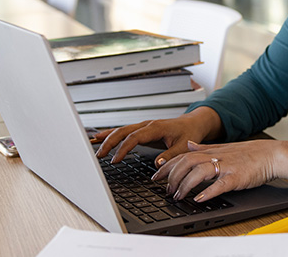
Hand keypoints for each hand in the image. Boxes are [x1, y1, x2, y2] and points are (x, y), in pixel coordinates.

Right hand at [93, 106, 222, 164]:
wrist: (192, 124)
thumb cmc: (189, 133)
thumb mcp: (184, 146)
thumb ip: (171, 155)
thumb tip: (157, 163)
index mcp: (155, 127)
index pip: (134, 138)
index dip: (123, 148)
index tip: (115, 160)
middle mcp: (147, 125)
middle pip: (123, 131)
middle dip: (109, 142)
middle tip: (99, 155)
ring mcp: (144, 126)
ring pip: (121, 130)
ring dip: (108, 138)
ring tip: (95, 147)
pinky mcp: (142, 129)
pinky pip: (124, 131)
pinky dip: (112, 134)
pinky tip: (101, 138)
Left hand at [153, 139, 287, 202]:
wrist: (270, 155)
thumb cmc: (249, 154)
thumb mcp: (223, 147)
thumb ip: (204, 147)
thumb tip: (188, 144)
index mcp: (211, 151)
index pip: (183, 156)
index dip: (168, 166)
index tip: (156, 176)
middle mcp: (215, 157)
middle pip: (187, 162)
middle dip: (172, 176)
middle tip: (165, 189)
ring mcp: (225, 166)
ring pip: (199, 172)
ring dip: (185, 184)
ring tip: (178, 195)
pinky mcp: (236, 177)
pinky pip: (219, 184)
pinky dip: (207, 191)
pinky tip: (198, 199)